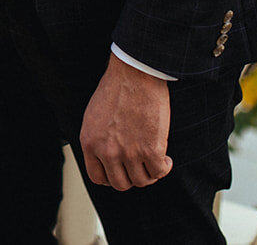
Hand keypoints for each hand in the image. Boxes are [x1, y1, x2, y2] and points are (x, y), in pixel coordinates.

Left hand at [80, 53, 171, 190]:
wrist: (135, 73)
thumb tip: (106, 154)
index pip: (97, 177)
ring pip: (141, 181)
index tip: (122, 172)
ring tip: (155, 162)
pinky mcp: (151, 150)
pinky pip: (158, 172)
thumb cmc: (117, 87)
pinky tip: (166, 159)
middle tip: (140, 167)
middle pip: (120, 183)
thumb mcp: (95, 115)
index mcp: (90, 142)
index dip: (111, 178)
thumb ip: (98, 138)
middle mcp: (107, 151)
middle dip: (132, 177)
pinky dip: (164, 168)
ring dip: (150, 174)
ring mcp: (129, 153)